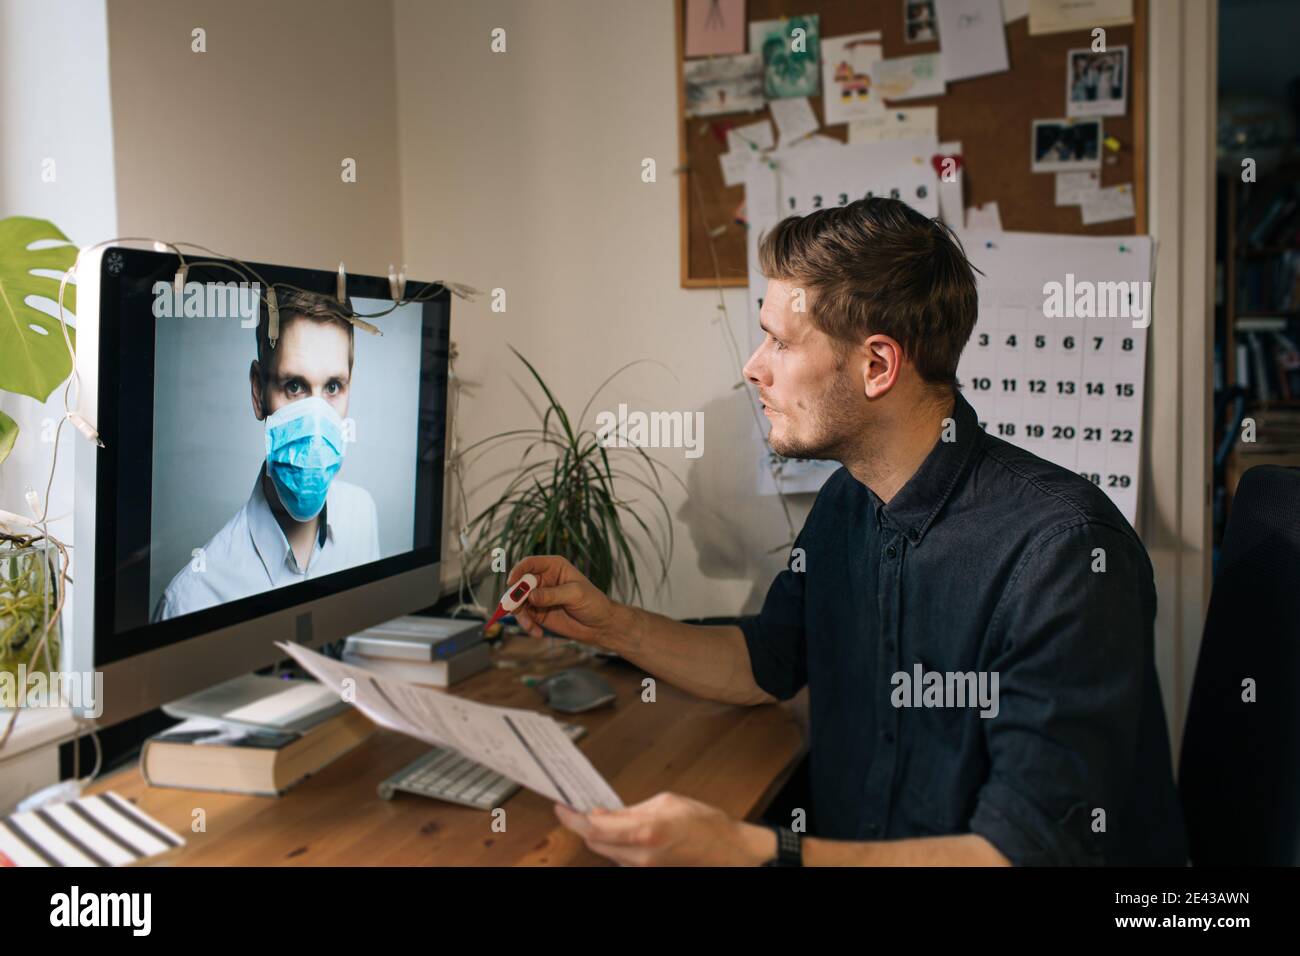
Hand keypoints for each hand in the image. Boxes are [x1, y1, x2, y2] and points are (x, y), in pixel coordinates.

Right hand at [504, 556, 620, 648]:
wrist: (600, 625)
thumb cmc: (592, 602)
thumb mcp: (575, 594)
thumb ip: (552, 594)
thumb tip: (530, 596)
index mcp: (553, 567)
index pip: (530, 563)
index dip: (518, 570)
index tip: (511, 582)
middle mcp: (542, 579)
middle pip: (518, 584)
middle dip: (514, 597)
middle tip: (517, 609)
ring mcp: (538, 597)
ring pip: (517, 602)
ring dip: (519, 614)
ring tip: (530, 626)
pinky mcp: (537, 613)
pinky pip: (524, 617)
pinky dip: (527, 625)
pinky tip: (538, 633)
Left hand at [553, 792, 776, 865]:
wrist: (728, 852)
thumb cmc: (705, 824)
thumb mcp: (666, 802)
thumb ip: (630, 809)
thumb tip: (602, 813)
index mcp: (646, 831)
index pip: (594, 828)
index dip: (572, 819)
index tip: (561, 808)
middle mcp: (641, 856)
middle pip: (594, 843)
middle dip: (586, 826)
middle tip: (583, 808)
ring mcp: (643, 869)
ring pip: (606, 852)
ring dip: (602, 836)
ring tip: (609, 818)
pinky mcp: (646, 874)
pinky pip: (620, 859)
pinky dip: (616, 845)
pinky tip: (623, 832)